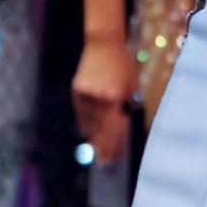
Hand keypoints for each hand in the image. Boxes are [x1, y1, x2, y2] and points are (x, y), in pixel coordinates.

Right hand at [72, 36, 136, 166]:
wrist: (103, 44)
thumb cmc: (122, 64)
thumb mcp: (130, 86)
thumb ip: (125, 106)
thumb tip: (120, 128)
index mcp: (115, 96)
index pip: (114, 128)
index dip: (114, 144)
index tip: (115, 157)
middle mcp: (99, 98)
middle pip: (101, 130)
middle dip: (104, 147)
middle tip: (105, 163)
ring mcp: (85, 96)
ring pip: (90, 123)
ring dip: (94, 139)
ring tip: (97, 153)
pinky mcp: (77, 92)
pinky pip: (82, 114)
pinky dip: (86, 124)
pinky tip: (88, 135)